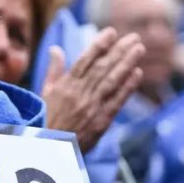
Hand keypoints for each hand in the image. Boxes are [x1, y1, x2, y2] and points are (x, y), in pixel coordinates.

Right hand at [41, 29, 143, 152]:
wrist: (49, 150)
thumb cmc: (45, 121)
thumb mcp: (45, 93)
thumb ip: (53, 70)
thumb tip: (55, 49)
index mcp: (65, 85)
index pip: (85, 60)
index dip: (99, 44)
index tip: (111, 32)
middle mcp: (80, 93)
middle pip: (102, 67)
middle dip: (119, 50)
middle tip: (134, 37)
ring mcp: (91, 107)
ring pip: (112, 81)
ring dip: (127, 63)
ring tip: (139, 49)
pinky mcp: (101, 122)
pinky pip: (116, 101)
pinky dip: (127, 87)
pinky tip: (137, 74)